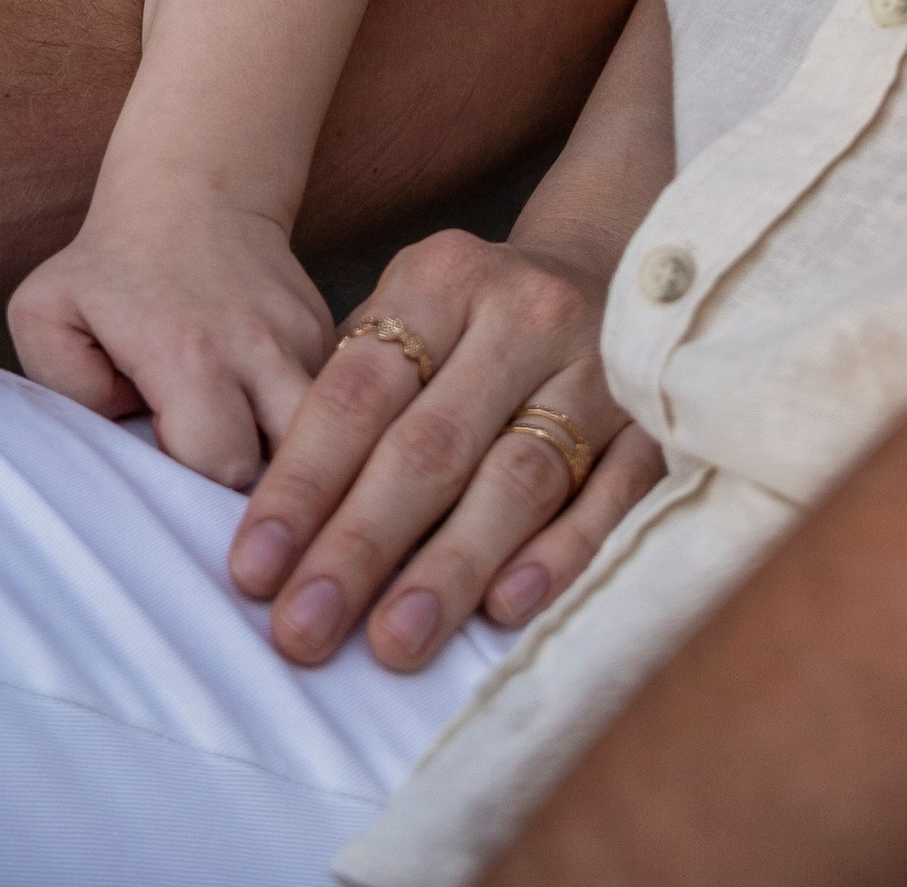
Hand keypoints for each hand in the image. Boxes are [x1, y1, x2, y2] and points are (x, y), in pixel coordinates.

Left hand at [9, 194, 335, 489]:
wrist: (190, 190)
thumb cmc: (109, 266)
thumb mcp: (46, 315)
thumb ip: (64, 388)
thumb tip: (121, 435)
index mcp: (188, 354)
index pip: (217, 463)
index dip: (192, 473)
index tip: (166, 443)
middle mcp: (259, 347)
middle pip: (287, 459)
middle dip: (251, 472)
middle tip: (209, 446)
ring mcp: (301, 337)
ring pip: (321, 432)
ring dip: (285, 445)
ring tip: (242, 433)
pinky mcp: (323, 331)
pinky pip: (324, 400)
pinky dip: (298, 413)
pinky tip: (260, 400)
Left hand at [225, 226, 664, 669]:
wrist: (611, 263)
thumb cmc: (476, 318)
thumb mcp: (409, 312)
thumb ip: (353, 394)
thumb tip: (277, 529)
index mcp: (443, 279)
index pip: (358, 393)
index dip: (303, 486)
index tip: (253, 571)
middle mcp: (522, 315)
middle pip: (431, 445)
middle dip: (359, 546)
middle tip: (304, 628)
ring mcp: (597, 368)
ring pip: (517, 480)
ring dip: (451, 569)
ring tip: (394, 642)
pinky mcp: (652, 423)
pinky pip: (608, 498)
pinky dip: (558, 556)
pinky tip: (506, 610)